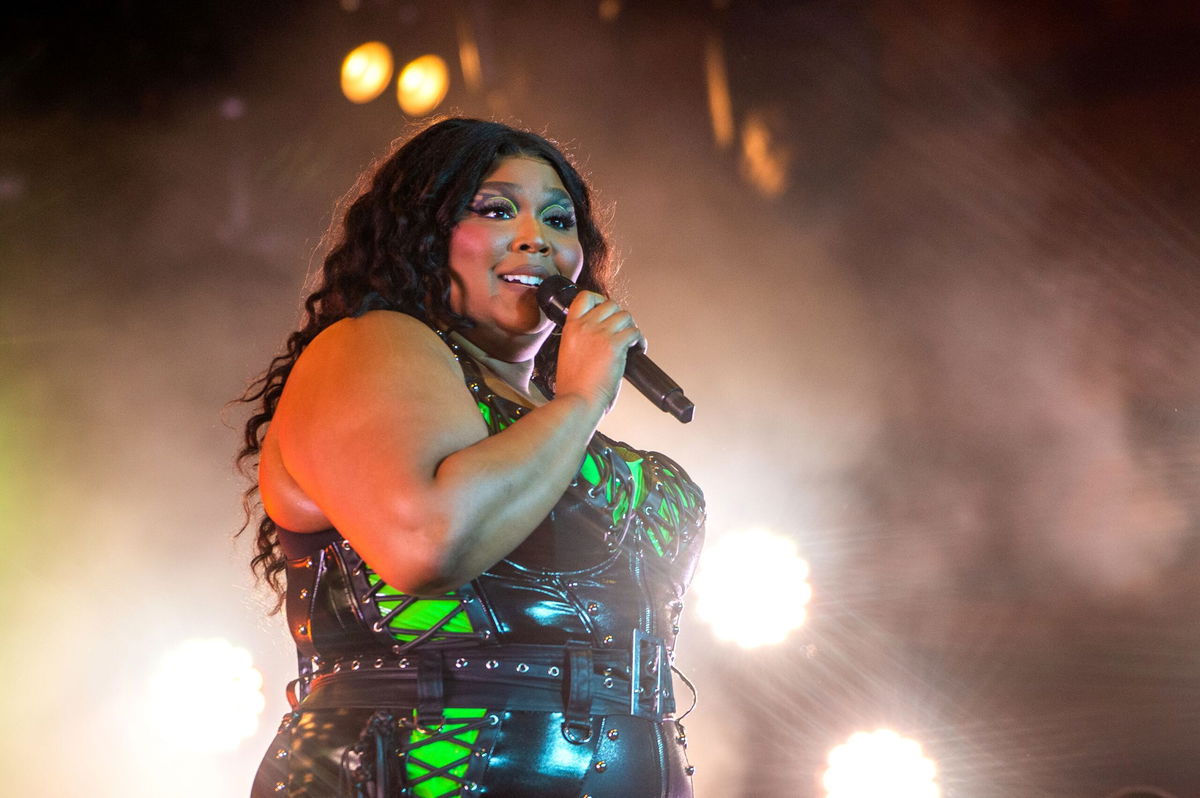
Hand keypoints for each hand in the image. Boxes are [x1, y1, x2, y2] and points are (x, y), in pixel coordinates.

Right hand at [553, 290, 643, 413]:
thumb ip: (580, 339)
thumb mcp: (568, 353)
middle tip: (622, 331)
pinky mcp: (615, 345)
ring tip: (631, 343)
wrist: (578, 401)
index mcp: (571, 328)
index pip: (585, 297)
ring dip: (631, 328)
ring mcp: (600, 334)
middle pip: (611, 304)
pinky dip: (640, 341)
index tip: (606, 311)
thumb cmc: (573, 386)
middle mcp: (585, 326)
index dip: (599, 300)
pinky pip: (635, 332)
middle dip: (620, 317)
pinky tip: (637, 350)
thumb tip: (599, 335)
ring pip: (625, 316)